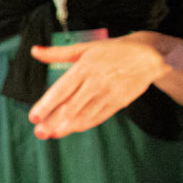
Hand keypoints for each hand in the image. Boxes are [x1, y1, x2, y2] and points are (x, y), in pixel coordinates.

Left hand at [27, 33, 170, 138]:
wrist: (148, 56)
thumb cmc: (113, 50)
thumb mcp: (85, 47)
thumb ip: (58, 53)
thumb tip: (34, 51)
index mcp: (84, 68)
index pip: (61, 90)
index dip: (46, 105)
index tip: (33, 117)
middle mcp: (96, 83)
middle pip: (71, 107)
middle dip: (53, 122)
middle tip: (39, 133)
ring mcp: (108, 95)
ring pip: (84, 115)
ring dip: (67, 127)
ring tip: (52, 134)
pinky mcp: (119, 103)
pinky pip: (99, 117)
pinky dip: (84, 124)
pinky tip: (72, 129)